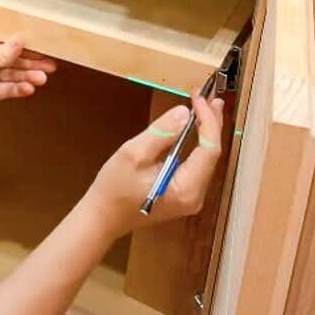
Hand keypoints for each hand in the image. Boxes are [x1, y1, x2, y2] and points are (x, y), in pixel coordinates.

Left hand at [0, 33, 55, 122]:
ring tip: (41, 78)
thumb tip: (20, 40)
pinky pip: (6, 90)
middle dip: (30, 62)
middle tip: (48, 65)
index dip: (23, 45)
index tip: (41, 46)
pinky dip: (18, 89)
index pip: (5, 42)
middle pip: (12, 59)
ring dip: (27, 76)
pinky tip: (29, 88)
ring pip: (11, 75)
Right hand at [87, 94, 223, 236]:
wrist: (102, 218)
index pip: (209, 149)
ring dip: (206, 131)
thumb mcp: (133, 154)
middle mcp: (196, 195)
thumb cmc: (114, 188)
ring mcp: (191, 196)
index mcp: (187, 188)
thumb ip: (161, 133)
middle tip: (210, 96)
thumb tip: (184, 113)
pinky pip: (197, 164)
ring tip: (206, 107)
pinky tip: (195, 128)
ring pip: (206, 159)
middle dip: (211, 123)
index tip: (198, 97)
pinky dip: (197, 143)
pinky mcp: (183, 194)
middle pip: (212, 154)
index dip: (207, 121)